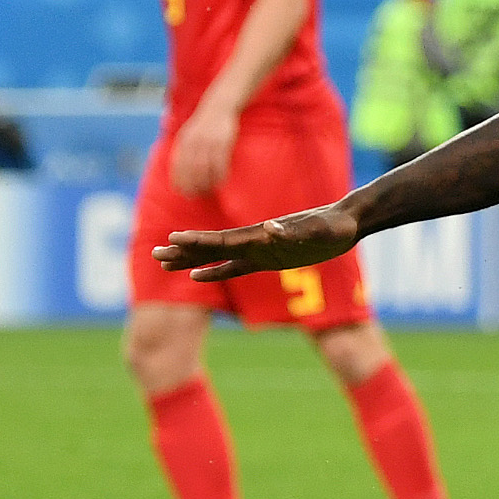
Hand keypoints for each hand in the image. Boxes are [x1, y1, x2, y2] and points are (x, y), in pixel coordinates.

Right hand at [157, 199, 364, 282]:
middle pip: (211, 248)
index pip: (222, 241)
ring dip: (191, 261)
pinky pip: (234, 267)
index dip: (197, 243)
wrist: (345, 223)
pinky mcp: (268, 259)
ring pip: (217, 257)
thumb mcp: (317, 231)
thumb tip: (270, 229)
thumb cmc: (333, 227)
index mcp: (261, 236)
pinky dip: (215, 270)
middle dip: (183, 252)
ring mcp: (259, 250)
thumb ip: (294, 232)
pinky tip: (198, 276)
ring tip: (164, 264)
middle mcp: (255, 241)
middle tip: (153, 254)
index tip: (171, 240)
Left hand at [171, 96, 241, 196]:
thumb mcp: (188, 133)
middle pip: (191, 171)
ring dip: (208, 183)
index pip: (178, 167)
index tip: (186, 193)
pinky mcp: (222, 142)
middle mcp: (194, 143)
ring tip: (210, 190)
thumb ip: (184, 149)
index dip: (181, 182)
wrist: (219, 106)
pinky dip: (220, 175)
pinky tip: (221, 180)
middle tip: (199, 195)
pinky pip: (220, 163)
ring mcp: (208, 142)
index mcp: (183, 141)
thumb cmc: (204, 123)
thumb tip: (180, 170)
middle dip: (195, 186)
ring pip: (206, 169)